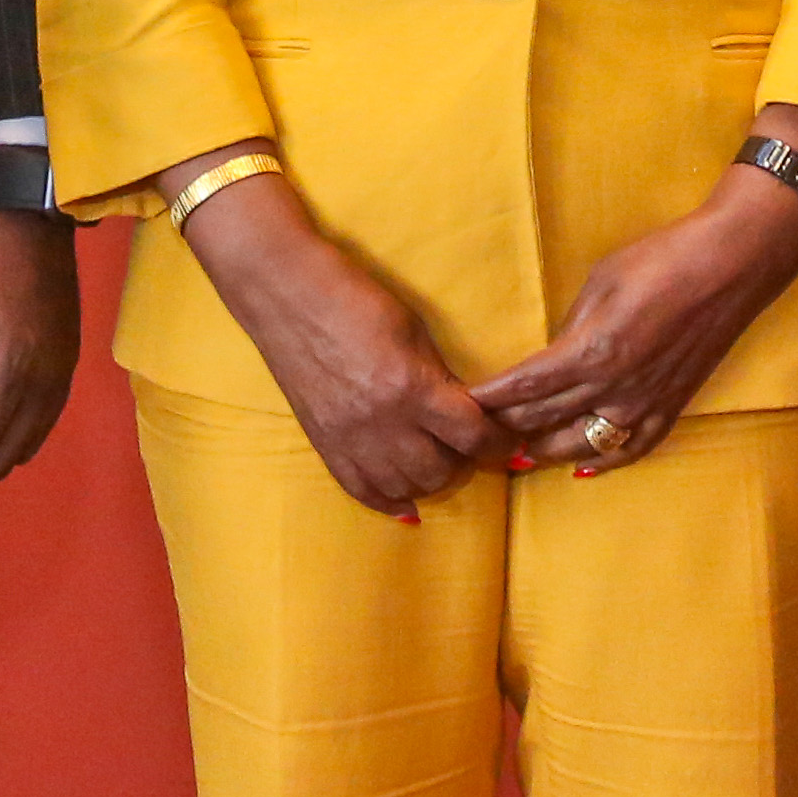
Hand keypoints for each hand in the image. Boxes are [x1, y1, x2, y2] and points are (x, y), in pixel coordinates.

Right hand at [173, 164, 502, 514]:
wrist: (287, 295)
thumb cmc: (357, 300)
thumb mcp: (414, 331)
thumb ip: (441, 377)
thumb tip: (468, 413)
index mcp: (412, 387)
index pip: (473, 436)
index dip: (501, 443)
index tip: (510, 441)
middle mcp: (383, 424)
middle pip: (442, 471)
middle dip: (464, 459)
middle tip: (467, 442)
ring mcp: (350, 440)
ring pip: (407, 488)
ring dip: (429, 478)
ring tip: (435, 458)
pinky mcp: (324, 445)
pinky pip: (363, 492)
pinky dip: (390, 500)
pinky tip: (406, 501)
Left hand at [472, 170, 797, 467]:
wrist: (730, 265)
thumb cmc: (661, 259)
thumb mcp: (601, 281)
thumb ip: (573, 325)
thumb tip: (554, 354)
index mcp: (592, 350)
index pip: (526, 386)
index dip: (490, 398)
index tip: (463, 403)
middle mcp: (614, 387)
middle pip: (544, 419)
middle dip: (506, 427)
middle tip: (476, 433)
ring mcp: (645, 402)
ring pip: (582, 445)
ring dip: (545, 452)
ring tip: (516, 454)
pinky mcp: (671, 406)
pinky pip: (630, 448)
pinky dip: (602, 462)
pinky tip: (581, 467)